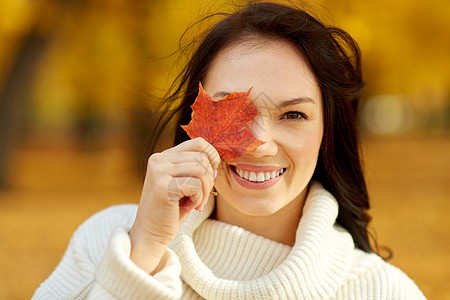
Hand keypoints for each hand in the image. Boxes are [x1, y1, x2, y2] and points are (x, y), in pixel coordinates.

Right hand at [129, 138, 219, 273]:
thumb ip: (195, 168)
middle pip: (202, 157)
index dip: (213, 158)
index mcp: (163, 156)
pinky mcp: (162, 186)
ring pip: (201, 170)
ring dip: (205, 190)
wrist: (150, 234)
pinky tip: (188, 207)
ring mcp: (159, 171)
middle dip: (209, 179)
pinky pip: (195, 185)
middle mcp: (159, 160)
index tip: (211, 177)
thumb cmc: (171, 210)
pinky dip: (198, 199)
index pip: (199, 143)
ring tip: (195, 203)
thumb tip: (217, 158)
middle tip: (201, 197)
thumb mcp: (184, 183)